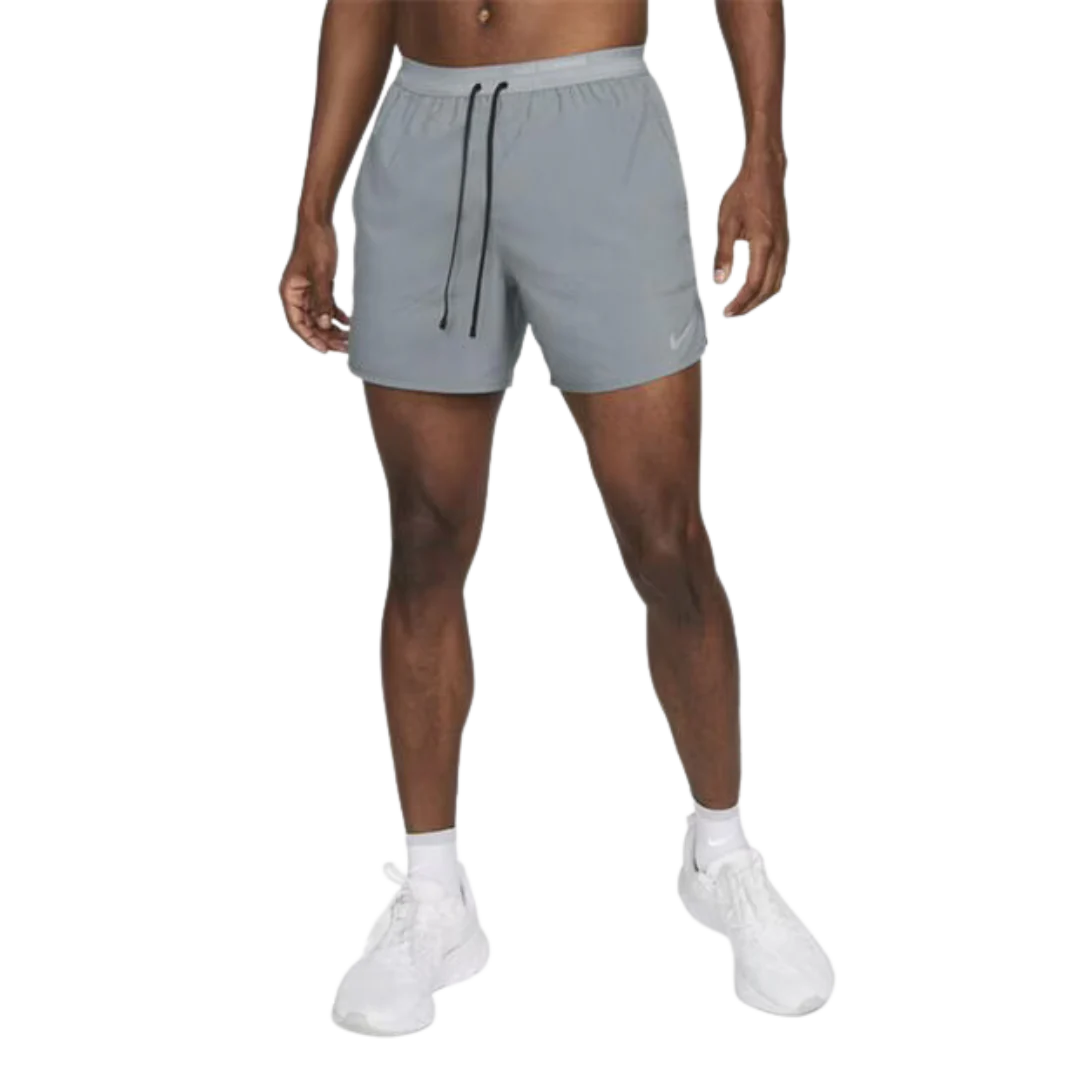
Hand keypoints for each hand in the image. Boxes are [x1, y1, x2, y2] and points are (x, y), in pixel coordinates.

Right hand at [279, 219, 349, 353]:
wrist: (319, 223)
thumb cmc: (315, 244)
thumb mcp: (321, 274)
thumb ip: (322, 300)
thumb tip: (324, 324)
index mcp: (290, 293)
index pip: (298, 324)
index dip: (311, 339)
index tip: (325, 350)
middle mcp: (297, 294)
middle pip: (310, 323)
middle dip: (326, 336)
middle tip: (343, 347)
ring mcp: (308, 291)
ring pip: (320, 317)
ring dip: (333, 328)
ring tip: (348, 339)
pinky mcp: (319, 286)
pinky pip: (326, 306)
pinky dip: (336, 315)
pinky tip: (348, 323)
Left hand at [712, 153, 789, 318]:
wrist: (765, 173)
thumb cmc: (746, 193)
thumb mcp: (726, 223)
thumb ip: (723, 254)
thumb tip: (719, 280)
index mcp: (765, 245)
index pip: (754, 285)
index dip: (741, 302)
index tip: (727, 312)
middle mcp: (779, 248)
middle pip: (768, 289)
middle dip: (750, 305)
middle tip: (733, 313)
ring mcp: (784, 246)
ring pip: (776, 283)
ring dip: (760, 298)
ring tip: (743, 305)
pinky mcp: (784, 243)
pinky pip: (780, 272)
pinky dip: (768, 286)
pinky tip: (756, 288)